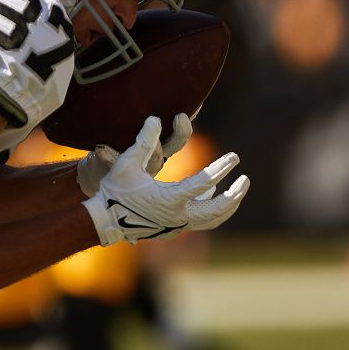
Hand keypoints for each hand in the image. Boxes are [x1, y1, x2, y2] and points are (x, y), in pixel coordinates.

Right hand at [83, 117, 249, 245]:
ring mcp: (176, 226)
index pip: (204, 181)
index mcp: (169, 198)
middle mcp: (177, 216)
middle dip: (235, 194)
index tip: (235, 157)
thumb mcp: (126, 164)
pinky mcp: (172, 230)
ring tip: (235, 193)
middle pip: (217, 208)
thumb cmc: (115, 190)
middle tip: (245, 179)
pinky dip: (209, 211)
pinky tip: (208, 197)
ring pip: (211, 220)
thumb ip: (142, 142)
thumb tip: (155, 119)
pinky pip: (198, 222)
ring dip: (227, 207)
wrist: (103, 220)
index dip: (222, 168)